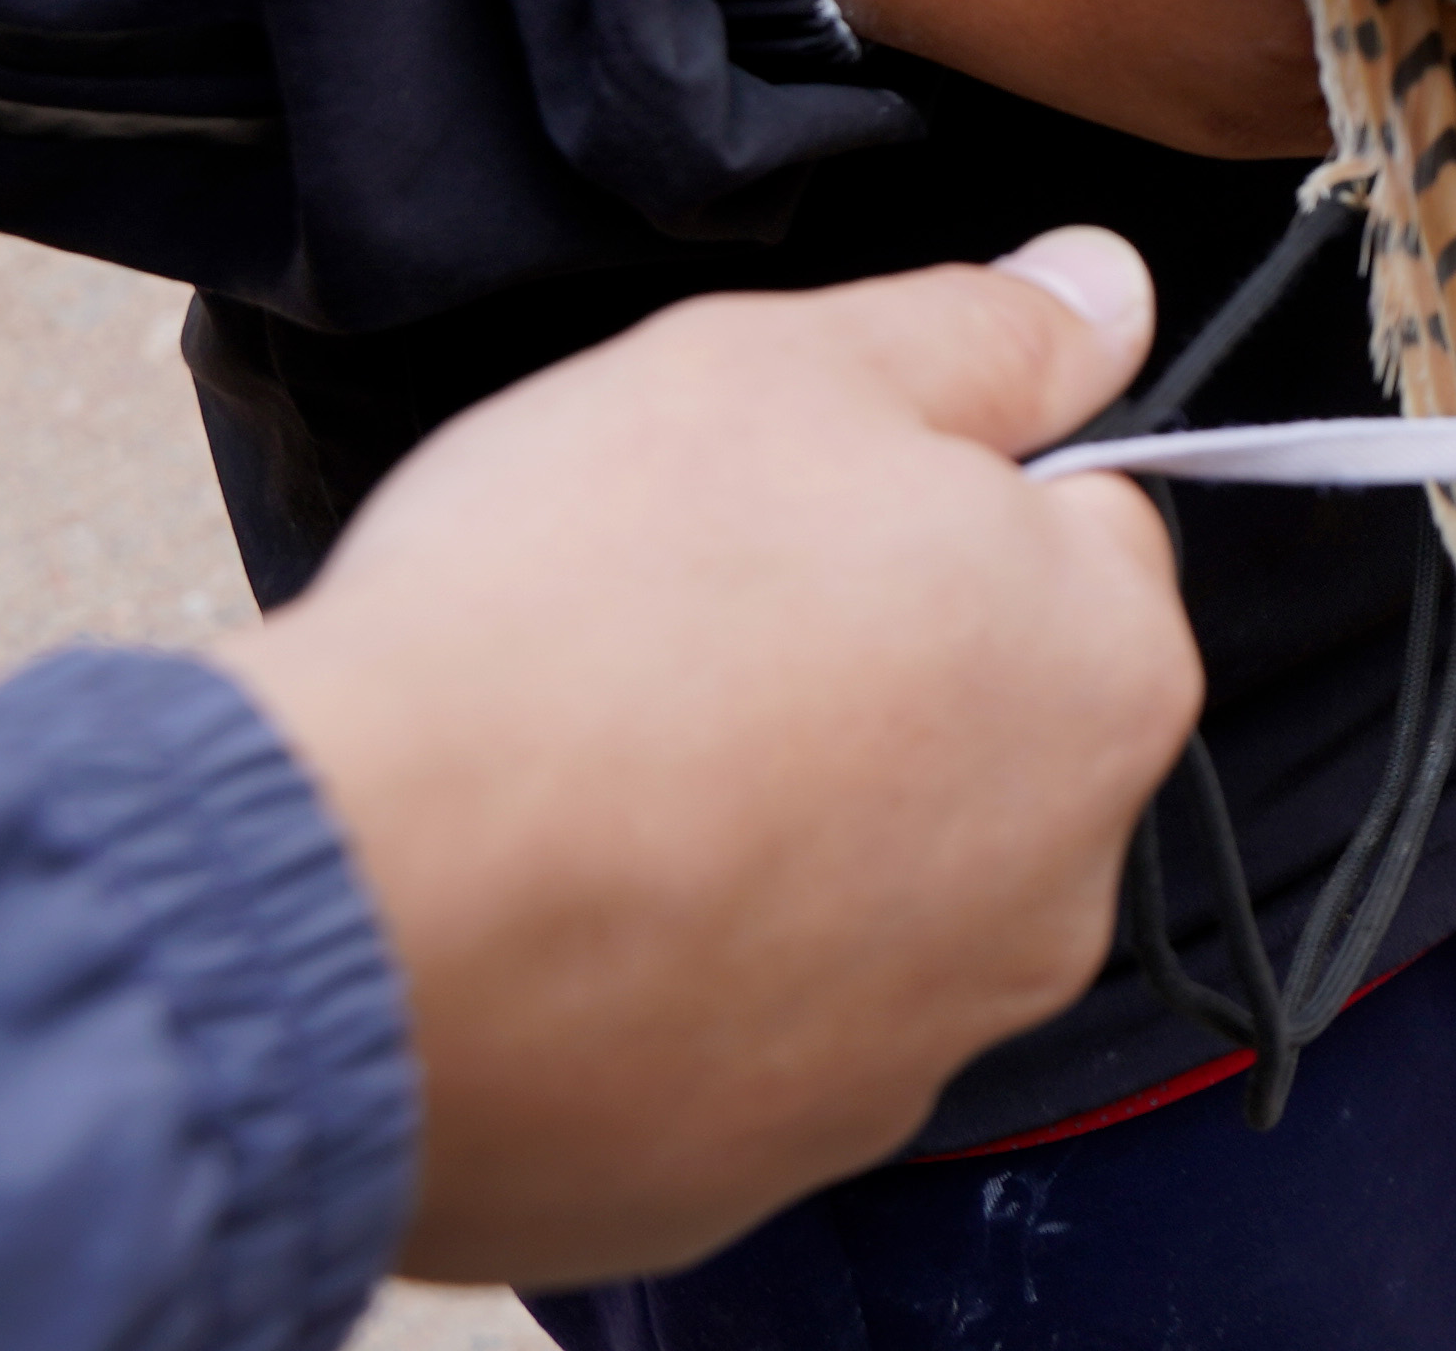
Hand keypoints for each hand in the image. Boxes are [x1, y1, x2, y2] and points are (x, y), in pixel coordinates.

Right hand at [211, 234, 1202, 1286]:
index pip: (1082, 538)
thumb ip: (986, 333)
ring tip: (596, 774)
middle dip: (867, 669)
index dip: (932, 496)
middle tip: (672, 630)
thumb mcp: (788, 369)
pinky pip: (742, 1032)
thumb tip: (1109, 290)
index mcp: (1109, 681)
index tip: (792, 510)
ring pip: (870, 888)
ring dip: (775, 832)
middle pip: (986, 724)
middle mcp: (1059, 893)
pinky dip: (674, 976)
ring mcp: (909, 1050)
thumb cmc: (580, 609)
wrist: (346, 903)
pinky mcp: (757, 1165)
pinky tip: (561, 918)